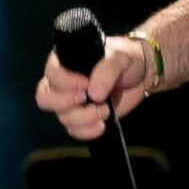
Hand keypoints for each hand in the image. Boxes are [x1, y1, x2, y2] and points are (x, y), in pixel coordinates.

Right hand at [34, 36, 148, 139]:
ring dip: (83, 118)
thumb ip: (106, 70)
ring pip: (62, 117)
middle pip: (45, 98)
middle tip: (87, 99)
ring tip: (105, 111)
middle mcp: (63, 83)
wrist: (143, 73)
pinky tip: (101, 126)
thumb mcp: (120, 57)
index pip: (52, 73)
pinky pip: (74, 130)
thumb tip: (94, 94)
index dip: (65, 82)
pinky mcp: (83, 118)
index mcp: (67, 62)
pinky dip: (86, 131)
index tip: (85, 84)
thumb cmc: (126, 58)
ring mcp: (71, 103)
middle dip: (65, 103)